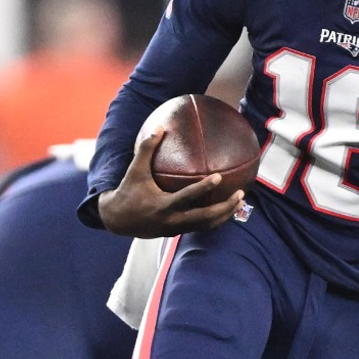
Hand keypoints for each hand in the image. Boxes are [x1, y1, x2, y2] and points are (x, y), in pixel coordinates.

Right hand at [95, 130, 243, 237]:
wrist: (118, 220)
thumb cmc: (128, 191)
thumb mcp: (135, 170)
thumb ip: (147, 148)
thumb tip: (160, 126)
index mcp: (163, 205)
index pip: (187, 197)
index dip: (204, 188)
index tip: (219, 177)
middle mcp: (172, 220)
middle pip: (205, 218)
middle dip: (225, 208)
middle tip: (241, 194)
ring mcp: (176, 228)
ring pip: (207, 225)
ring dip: (225, 215)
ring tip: (240, 201)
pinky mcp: (178, 232)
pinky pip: (201, 226)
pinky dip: (215, 219)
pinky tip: (226, 207)